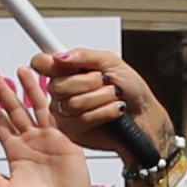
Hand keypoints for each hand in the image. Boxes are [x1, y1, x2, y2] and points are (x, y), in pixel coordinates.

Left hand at [0, 70, 92, 186]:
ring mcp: (46, 139)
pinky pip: (53, 115)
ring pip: (32, 107)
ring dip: (25, 88)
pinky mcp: (63, 140)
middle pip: (12, 109)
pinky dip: (47, 99)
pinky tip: (42, 83)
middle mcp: (29, 143)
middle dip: (1, 90)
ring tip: (18, 69)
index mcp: (14, 153)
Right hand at [41, 47, 169, 167]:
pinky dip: (104, 112)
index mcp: (68, 69)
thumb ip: (85, 55)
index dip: (48, 63)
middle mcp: (63, 90)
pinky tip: (112, 112)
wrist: (144, 115)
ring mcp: (65, 111)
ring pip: (72, 103)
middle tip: (104, 82)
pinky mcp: (72, 130)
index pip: (41, 63)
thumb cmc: (131, 88)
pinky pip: (81, 119)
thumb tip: (60, 56)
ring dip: (101, 98)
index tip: (65, 63)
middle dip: (89, 82)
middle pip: (57, 84)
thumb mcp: (112, 62)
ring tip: (112, 97)